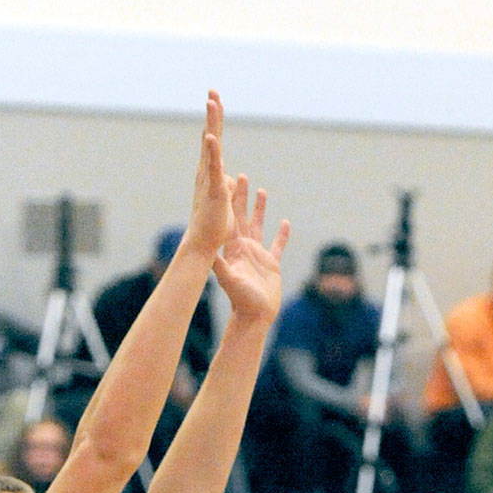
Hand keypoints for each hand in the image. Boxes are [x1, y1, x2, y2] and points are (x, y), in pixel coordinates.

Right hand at [182, 91, 233, 260]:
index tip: (216, 101)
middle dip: (213, 113)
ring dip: (211, 124)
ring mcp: (209, 178)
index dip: (216, 121)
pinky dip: (212, 151)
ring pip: (211, 146)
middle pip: (211, 136)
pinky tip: (211, 135)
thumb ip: (228, 186)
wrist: (202, 243)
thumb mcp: (225, 200)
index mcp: (211, 172)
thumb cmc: (213, 224)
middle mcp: (206, 170)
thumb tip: (231, 178)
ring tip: (211, 102)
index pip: (215, 141)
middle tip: (212, 90)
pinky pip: (213, 167)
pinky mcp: (213, 189)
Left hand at [212, 176, 290, 326]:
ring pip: (259, 225)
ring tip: (261, 190)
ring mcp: (258, 254)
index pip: (231, 218)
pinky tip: (285, 222)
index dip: (230, 199)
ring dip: (259, 209)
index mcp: (233, 248)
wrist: (254, 316)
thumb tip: (206, 249)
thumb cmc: (241, 299)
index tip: (227, 180)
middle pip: (242, 216)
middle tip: (242, 176)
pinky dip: (282, 234)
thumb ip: (219, 264)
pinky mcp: (271, 264)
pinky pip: (277, 245)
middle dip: (242, 196)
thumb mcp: (228, 279)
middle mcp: (244, 247)